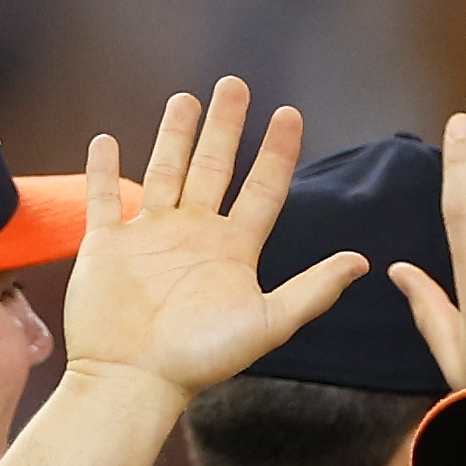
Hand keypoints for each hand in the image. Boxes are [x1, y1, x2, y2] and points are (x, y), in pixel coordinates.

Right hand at [65, 80, 362, 406]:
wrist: (134, 380)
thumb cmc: (201, 359)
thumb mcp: (267, 322)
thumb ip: (313, 290)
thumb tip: (364, 262)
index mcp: (233, 249)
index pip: (262, 188)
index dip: (278, 152)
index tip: (289, 113)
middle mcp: (194, 235)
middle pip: (214, 167)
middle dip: (226, 126)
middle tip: (235, 85)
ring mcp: (150, 237)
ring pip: (164, 171)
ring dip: (174, 136)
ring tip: (186, 100)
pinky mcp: (107, 245)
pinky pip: (104, 198)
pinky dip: (101, 170)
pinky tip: (105, 140)